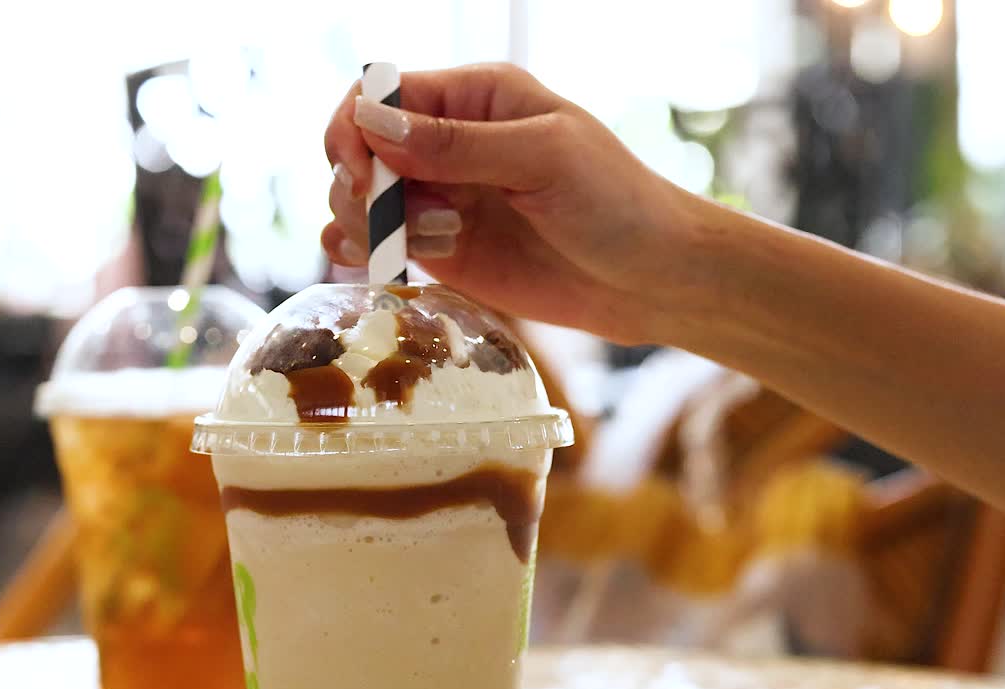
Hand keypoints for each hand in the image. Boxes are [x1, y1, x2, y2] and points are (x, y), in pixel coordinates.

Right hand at [322, 63, 705, 344]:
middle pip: (356, 149)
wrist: (651, 279)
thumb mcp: (544, 158)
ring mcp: (440, 198)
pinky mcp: (441, 249)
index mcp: (474, 98)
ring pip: (357, 201)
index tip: (359, 175)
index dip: (353, 129)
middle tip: (406, 219)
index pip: (378, 93)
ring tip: (444, 240)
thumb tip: (371, 124)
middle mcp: (447, 143)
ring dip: (373, 225)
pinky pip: (376, 244)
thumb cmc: (617, 202)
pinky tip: (394, 264)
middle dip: (360, 186)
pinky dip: (365, 254)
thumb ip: (457, 144)